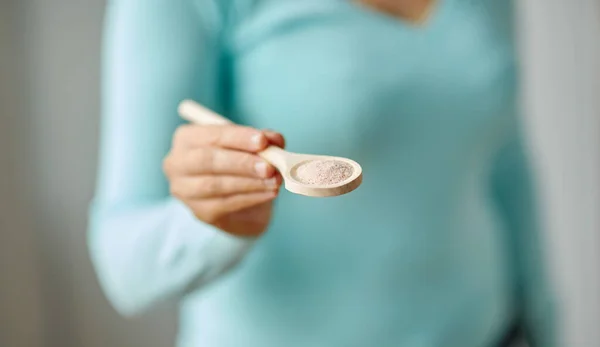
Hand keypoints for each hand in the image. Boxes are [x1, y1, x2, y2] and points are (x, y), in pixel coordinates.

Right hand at [163, 124, 284, 236]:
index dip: (238, 137)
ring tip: (274, 181)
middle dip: (241, 162)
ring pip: (215, 184)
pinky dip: (251, 197)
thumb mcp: (252, 148)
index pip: (211, 135)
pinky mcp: (200, 212)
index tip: (262, 141)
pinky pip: (226, 204)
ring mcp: (185, 190)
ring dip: (249, 182)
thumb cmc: (241, 165)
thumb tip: (275, 141)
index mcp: (187, 138)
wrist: (242, 204)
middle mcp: (178, 162)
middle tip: (269, 166)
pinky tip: (269, 193)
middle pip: (207, 160)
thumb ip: (263, 141)